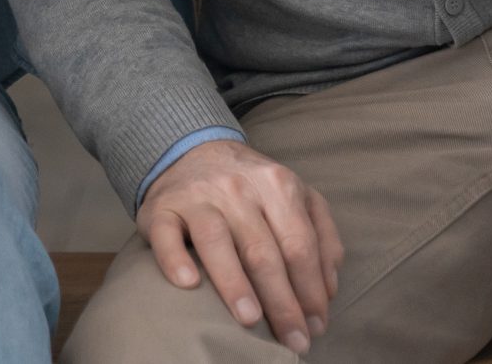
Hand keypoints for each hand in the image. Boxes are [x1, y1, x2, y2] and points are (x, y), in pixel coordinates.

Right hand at [138, 139, 343, 355]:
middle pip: (263, 251)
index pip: (299, 244)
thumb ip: (321, 235)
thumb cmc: (251, 187)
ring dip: (235, 284)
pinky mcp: (162, 208)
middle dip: (282, 301)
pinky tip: (189, 284)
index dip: (311, 289)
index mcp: (278, 185)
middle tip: (292, 340)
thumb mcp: (295, 196)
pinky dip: (175, 259)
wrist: (193, 151)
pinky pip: (166, 235)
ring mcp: (198, 197)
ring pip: (217, 241)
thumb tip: (329, 288)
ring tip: (250, 320)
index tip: (316, 326)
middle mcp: (238, 188)